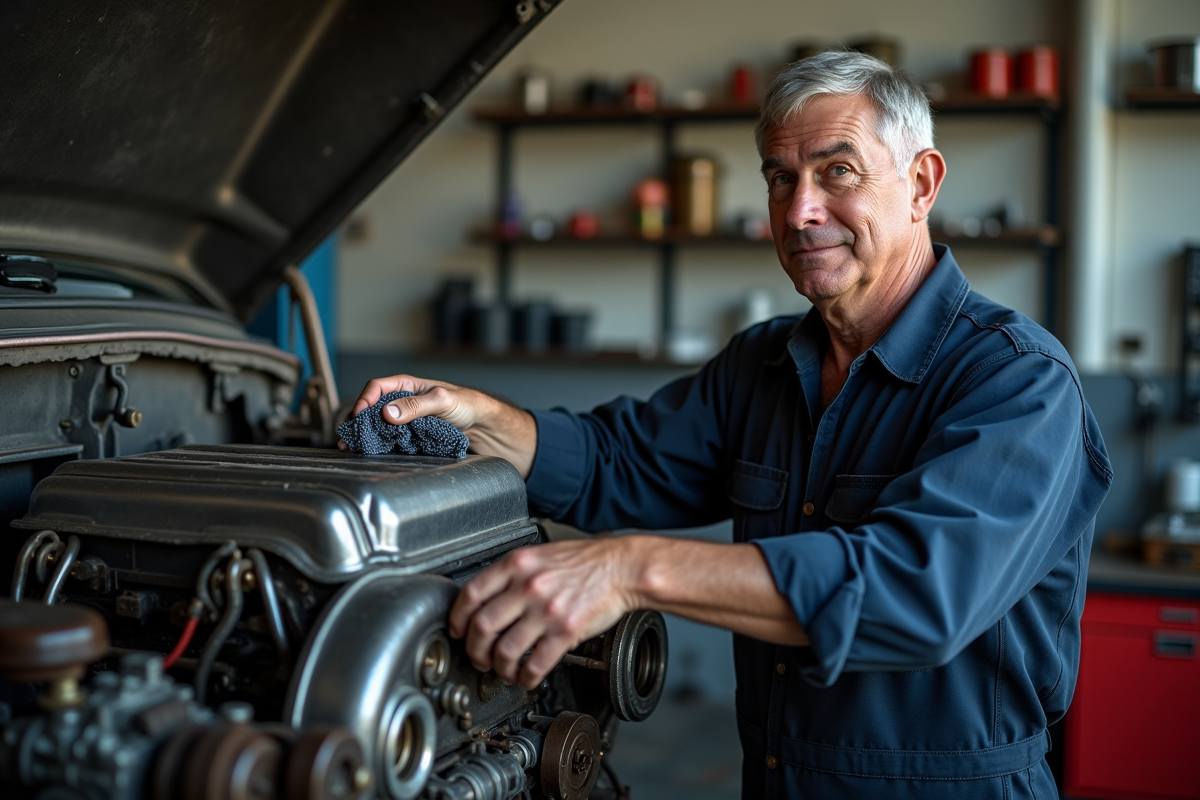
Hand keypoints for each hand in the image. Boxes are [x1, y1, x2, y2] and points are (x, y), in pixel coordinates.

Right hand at [342, 374, 536, 475]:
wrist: (486, 428)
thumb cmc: (468, 405)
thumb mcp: (443, 400)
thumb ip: (416, 405)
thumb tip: (388, 412)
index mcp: (407, 385)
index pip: (377, 387)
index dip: (365, 400)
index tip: (360, 416)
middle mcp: (402, 401)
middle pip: (371, 407)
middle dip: (357, 420)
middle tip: (347, 437)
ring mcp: (405, 420)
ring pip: (376, 425)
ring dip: (364, 435)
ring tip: (353, 448)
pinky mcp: (410, 437)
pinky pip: (389, 440)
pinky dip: (377, 445)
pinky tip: (370, 453)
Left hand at [448, 538, 638, 689]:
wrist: (621, 568)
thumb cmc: (584, 561)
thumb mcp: (540, 554)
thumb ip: (512, 572)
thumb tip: (484, 598)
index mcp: (517, 564)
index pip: (471, 594)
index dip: (457, 619)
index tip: (457, 631)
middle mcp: (528, 586)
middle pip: (482, 627)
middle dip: (474, 650)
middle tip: (478, 658)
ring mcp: (546, 610)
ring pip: (505, 650)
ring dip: (499, 668)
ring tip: (503, 671)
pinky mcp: (566, 631)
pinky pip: (536, 664)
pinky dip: (526, 678)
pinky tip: (527, 678)